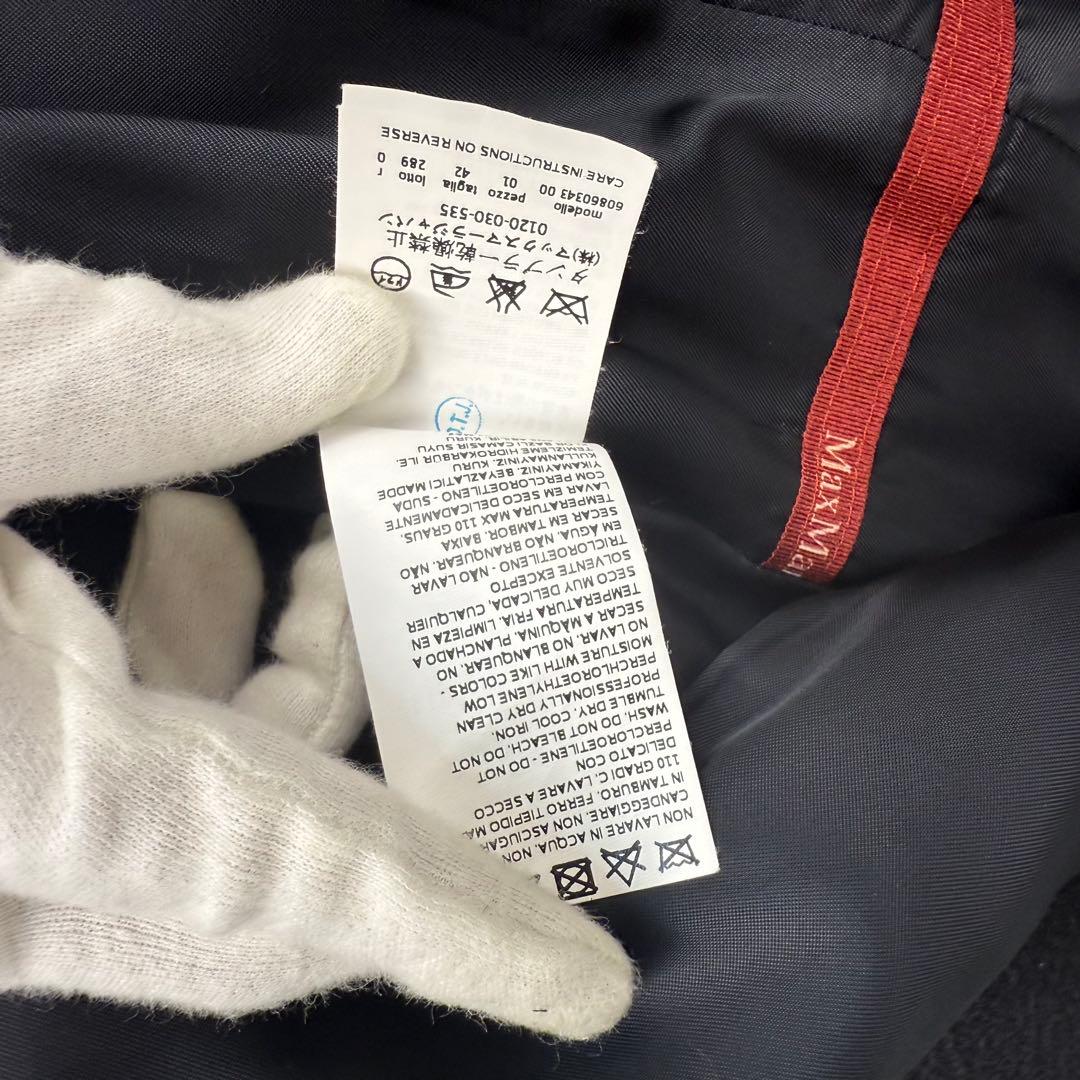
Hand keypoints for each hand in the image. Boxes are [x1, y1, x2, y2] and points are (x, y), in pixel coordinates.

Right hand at [0, 249, 632, 1037]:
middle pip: (274, 868)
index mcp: (18, 784)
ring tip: (286, 540)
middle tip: (419, 621)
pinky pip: (131, 775)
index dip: (464, 937)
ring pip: (204, 814)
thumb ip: (179, 368)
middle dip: (376, 756)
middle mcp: (10, 850)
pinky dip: (181, 666)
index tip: (590, 985)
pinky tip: (167, 536)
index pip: (304, 892)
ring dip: (275, 674)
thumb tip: (374, 331)